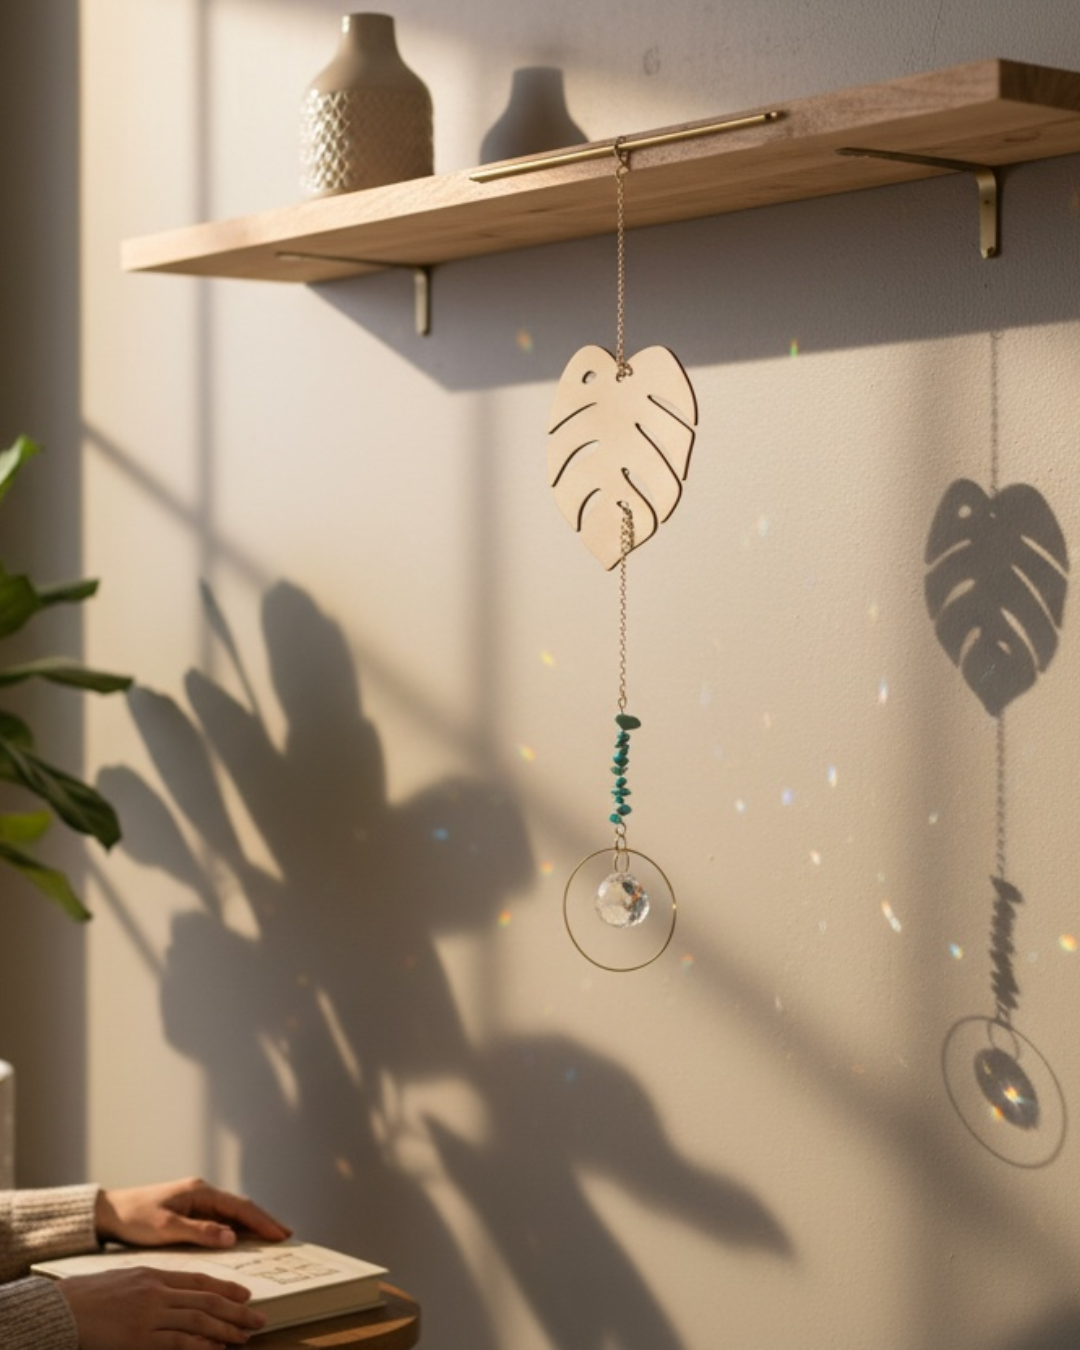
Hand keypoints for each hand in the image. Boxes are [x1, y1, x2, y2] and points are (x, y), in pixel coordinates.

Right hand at [60, 1266, 265, 1348]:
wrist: (62, 1309)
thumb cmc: (90, 1296)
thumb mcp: (127, 1279)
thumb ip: (153, 1285)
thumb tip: (178, 1296)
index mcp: (155, 1274)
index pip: (200, 1281)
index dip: (226, 1288)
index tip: (246, 1296)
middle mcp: (157, 1292)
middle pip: (206, 1300)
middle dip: (236, 1310)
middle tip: (259, 1319)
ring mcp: (149, 1316)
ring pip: (198, 1321)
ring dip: (225, 1330)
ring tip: (244, 1337)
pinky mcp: (139, 1339)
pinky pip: (177, 1343)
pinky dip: (200, 1346)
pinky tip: (215, 1349)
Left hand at [95, 1177, 290, 1249]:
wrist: (109, 1212)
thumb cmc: (134, 1218)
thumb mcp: (166, 1227)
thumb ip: (200, 1231)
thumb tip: (233, 1238)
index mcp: (200, 1192)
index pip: (240, 1206)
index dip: (262, 1221)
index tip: (281, 1234)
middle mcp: (202, 1193)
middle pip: (241, 1207)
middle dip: (264, 1221)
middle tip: (285, 1235)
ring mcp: (197, 1201)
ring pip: (232, 1213)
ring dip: (252, 1225)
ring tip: (272, 1237)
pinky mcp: (190, 1211)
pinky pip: (220, 1219)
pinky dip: (236, 1228)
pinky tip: (243, 1238)